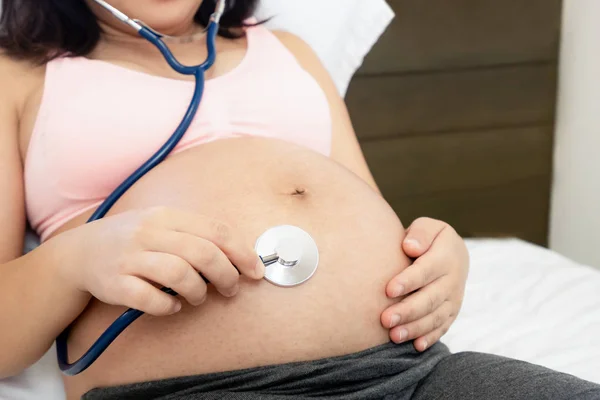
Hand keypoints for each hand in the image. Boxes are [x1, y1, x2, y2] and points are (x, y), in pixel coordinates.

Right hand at [59, 207, 263, 315]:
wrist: (79, 252)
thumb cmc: (134, 240)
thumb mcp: (163, 225)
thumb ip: (197, 235)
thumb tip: (240, 256)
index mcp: (167, 215)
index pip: (215, 230)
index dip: (242, 252)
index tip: (255, 271)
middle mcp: (148, 232)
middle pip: (202, 252)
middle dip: (226, 275)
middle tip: (231, 289)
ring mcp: (130, 257)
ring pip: (179, 274)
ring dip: (198, 291)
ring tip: (198, 297)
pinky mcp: (115, 283)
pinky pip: (150, 298)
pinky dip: (168, 306)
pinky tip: (172, 305)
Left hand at [380, 218, 468, 350]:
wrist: (450, 252)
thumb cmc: (427, 238)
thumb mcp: (427, 227)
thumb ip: (420, 234)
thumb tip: (410, 247)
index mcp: (446, 256)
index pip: (426, 271)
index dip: (408, 281)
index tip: (388, 290)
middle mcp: (453, 280)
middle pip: (430, 299)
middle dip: (407, 311)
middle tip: (385, 320)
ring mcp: (454, 299)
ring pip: (436, 317)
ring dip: (415, 328)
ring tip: (393, 336)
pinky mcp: (451, 312)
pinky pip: (442, 327)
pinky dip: (430, 338)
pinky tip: (416, 346)